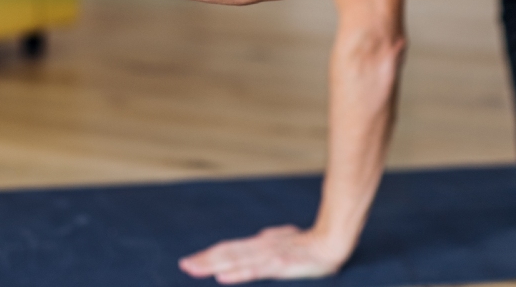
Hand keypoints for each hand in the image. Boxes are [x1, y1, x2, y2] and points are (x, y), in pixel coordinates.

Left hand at [178, 225, 348, 283]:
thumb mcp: (284, 241)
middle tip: (183, 265)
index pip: (228, 249)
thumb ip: (268, 242)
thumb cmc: (308, 244)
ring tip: (194, 270)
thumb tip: (257, 238)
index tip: (190, 261)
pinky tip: (223, 277)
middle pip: (226, 254)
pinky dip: (236, 274)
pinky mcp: (278, 266)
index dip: (209, 255)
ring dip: (213, 266)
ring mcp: (268, 256)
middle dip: (204, 261)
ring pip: (235, 261)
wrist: (332, 242)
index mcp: (259, 244)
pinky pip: (254, 271)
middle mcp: (259, 247)